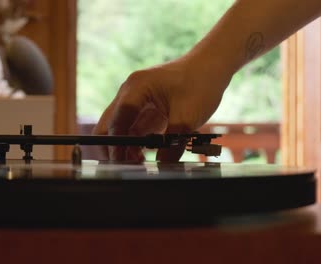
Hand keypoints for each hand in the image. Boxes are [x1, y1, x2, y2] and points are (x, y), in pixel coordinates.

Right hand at [92, 51, 232, 161]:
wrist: (211, 65)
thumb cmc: (201, 83)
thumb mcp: (188, 118)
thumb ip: (172, 144)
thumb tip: (162, 166)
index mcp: (136, 88)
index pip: (117, 119)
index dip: (116, 143)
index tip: (121, 161)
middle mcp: (129, 91)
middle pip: (108, 123)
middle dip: (112, 146)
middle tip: (125, 166)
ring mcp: (134, 98)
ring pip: (118, 127)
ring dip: (123, 145)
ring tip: (138, 162)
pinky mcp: (143, 106)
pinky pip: (131, 126)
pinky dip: (133, 141)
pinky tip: (144, 154)